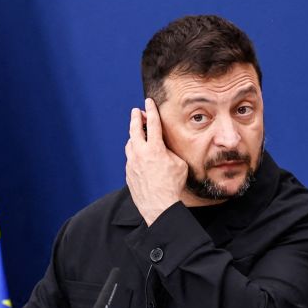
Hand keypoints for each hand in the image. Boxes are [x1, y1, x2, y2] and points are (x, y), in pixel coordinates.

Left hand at [126, 98, 186, 224]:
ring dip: (133, 136)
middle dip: (135, 118)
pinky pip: (130, 159)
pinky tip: (139, 156)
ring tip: (137, 133)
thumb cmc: (173, 186)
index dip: (151, 110)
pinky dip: (134, 153)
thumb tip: (164, 148)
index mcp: (154, 149)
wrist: (159, 206)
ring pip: (130, 144)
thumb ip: (169, 152)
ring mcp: (132, 164)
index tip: (148, 101)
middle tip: (136, 111)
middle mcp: (140, 154)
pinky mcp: (129, 174)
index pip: (153, 123)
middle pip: (135, 130)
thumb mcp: (179, 164)